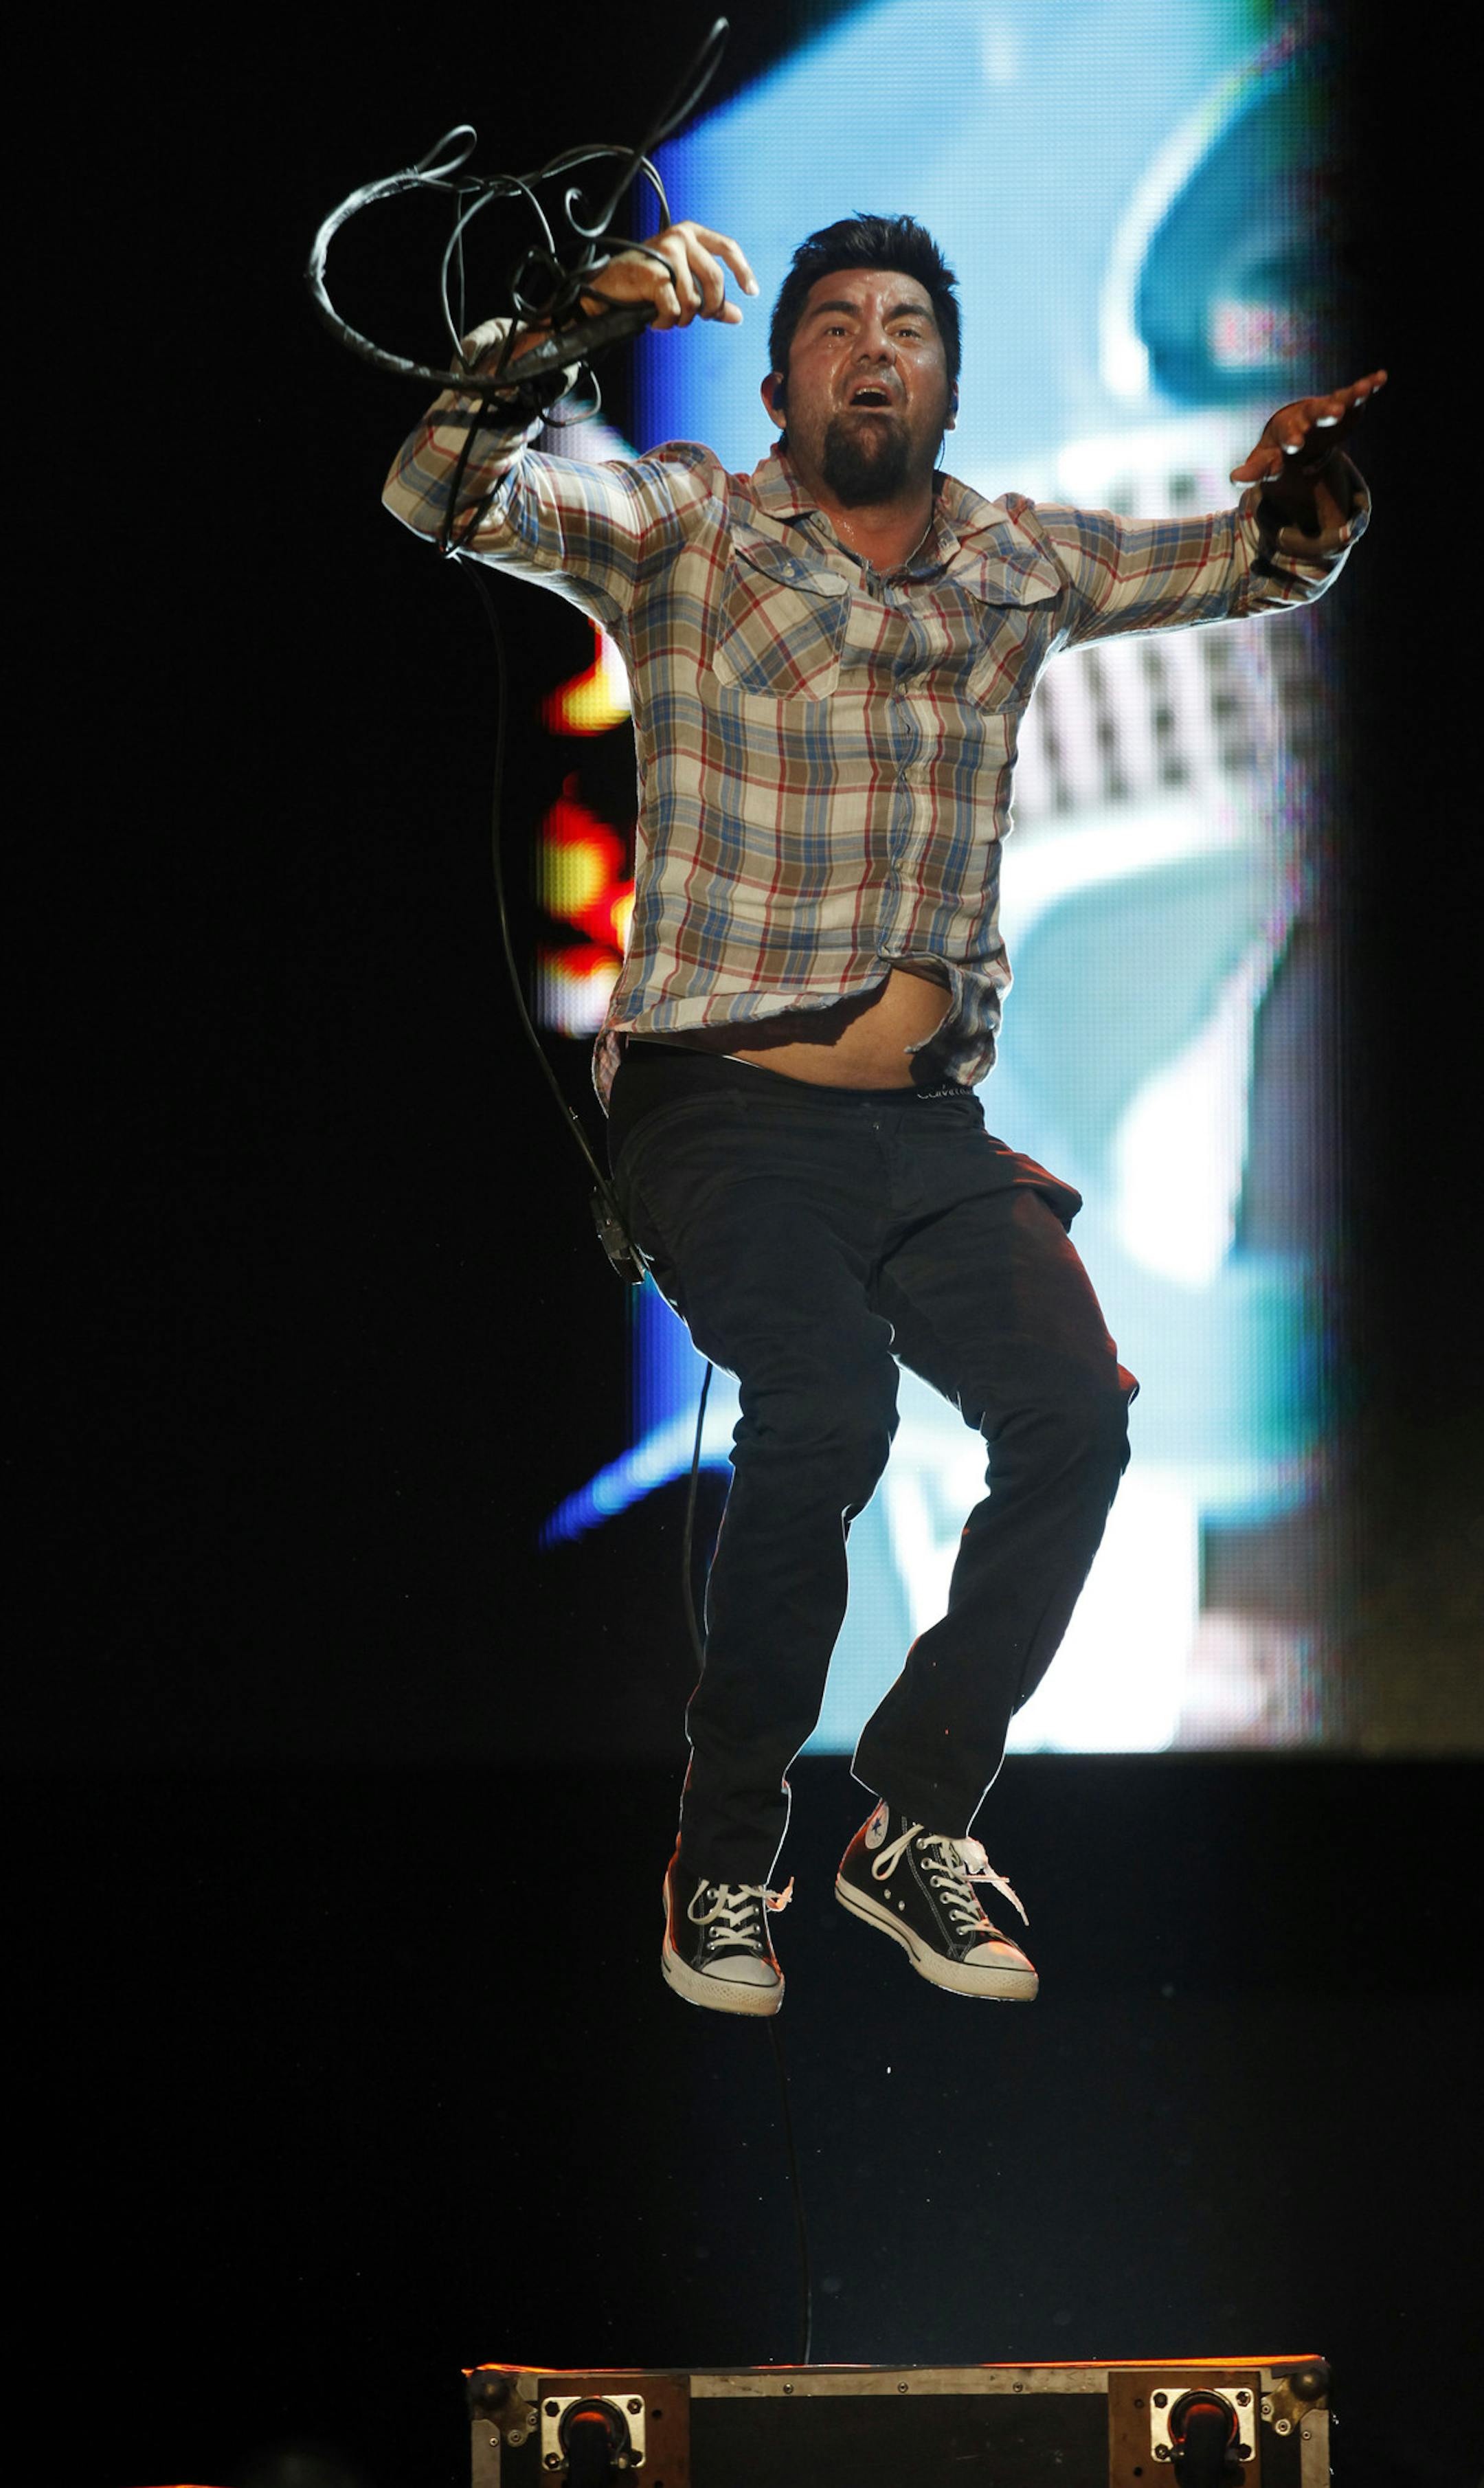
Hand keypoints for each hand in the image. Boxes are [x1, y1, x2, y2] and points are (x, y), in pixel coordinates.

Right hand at [581, 220, 758, 329]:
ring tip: (667, 317)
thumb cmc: (645, 284)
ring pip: (694, 299)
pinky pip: (674, 309)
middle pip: (715, 280)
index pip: (727, 248)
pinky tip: (654, 319)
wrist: (606, 287)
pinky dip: (665, 322)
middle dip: (711, 308)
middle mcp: (680, 237)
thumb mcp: (682, 285)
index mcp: (690, 233)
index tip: (752, 292)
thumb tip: (737, 317)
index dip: (743, 271)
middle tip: (698, 319)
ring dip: (683, 318)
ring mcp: (666, 252)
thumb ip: (710, 298)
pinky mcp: (652, 273)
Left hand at [1230, 370, 1387, 487]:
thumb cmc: (1279, 449)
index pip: (1288, 434)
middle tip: (1334, 412)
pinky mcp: (1344, 405)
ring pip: (1337, 400)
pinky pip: (1355, 394)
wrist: (1296, 431)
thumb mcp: (1266, 461)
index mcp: (1286, 430)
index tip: (1296, 443)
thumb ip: (1254, 470)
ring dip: (1350, 395)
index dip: (1293, 438)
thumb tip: (1233, 478)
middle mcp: (1306, 416)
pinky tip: (1380, 378)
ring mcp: (1326, 408)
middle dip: (1324, 413)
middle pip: (1314, 413)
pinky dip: (1368, 385)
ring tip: (1363, 391)